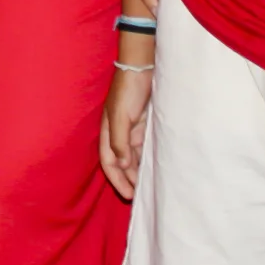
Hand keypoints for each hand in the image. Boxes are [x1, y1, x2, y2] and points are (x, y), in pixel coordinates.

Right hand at [99, 60, 152, 201]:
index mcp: (108, 132)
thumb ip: (120, 141)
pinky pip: (145, 148)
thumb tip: (124, 164)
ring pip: (134, 157)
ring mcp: (132, 130)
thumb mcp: (121, 115)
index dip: (117, 180)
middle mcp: (119, 133)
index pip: (110, 162)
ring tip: (149, 188)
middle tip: (141, 197)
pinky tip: (156, 168)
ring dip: (139, 171)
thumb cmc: (128, 89)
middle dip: (128, 180)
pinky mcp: (145, 125)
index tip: (128, 195)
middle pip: (122, 163)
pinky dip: (148, 159)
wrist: (142, 67)